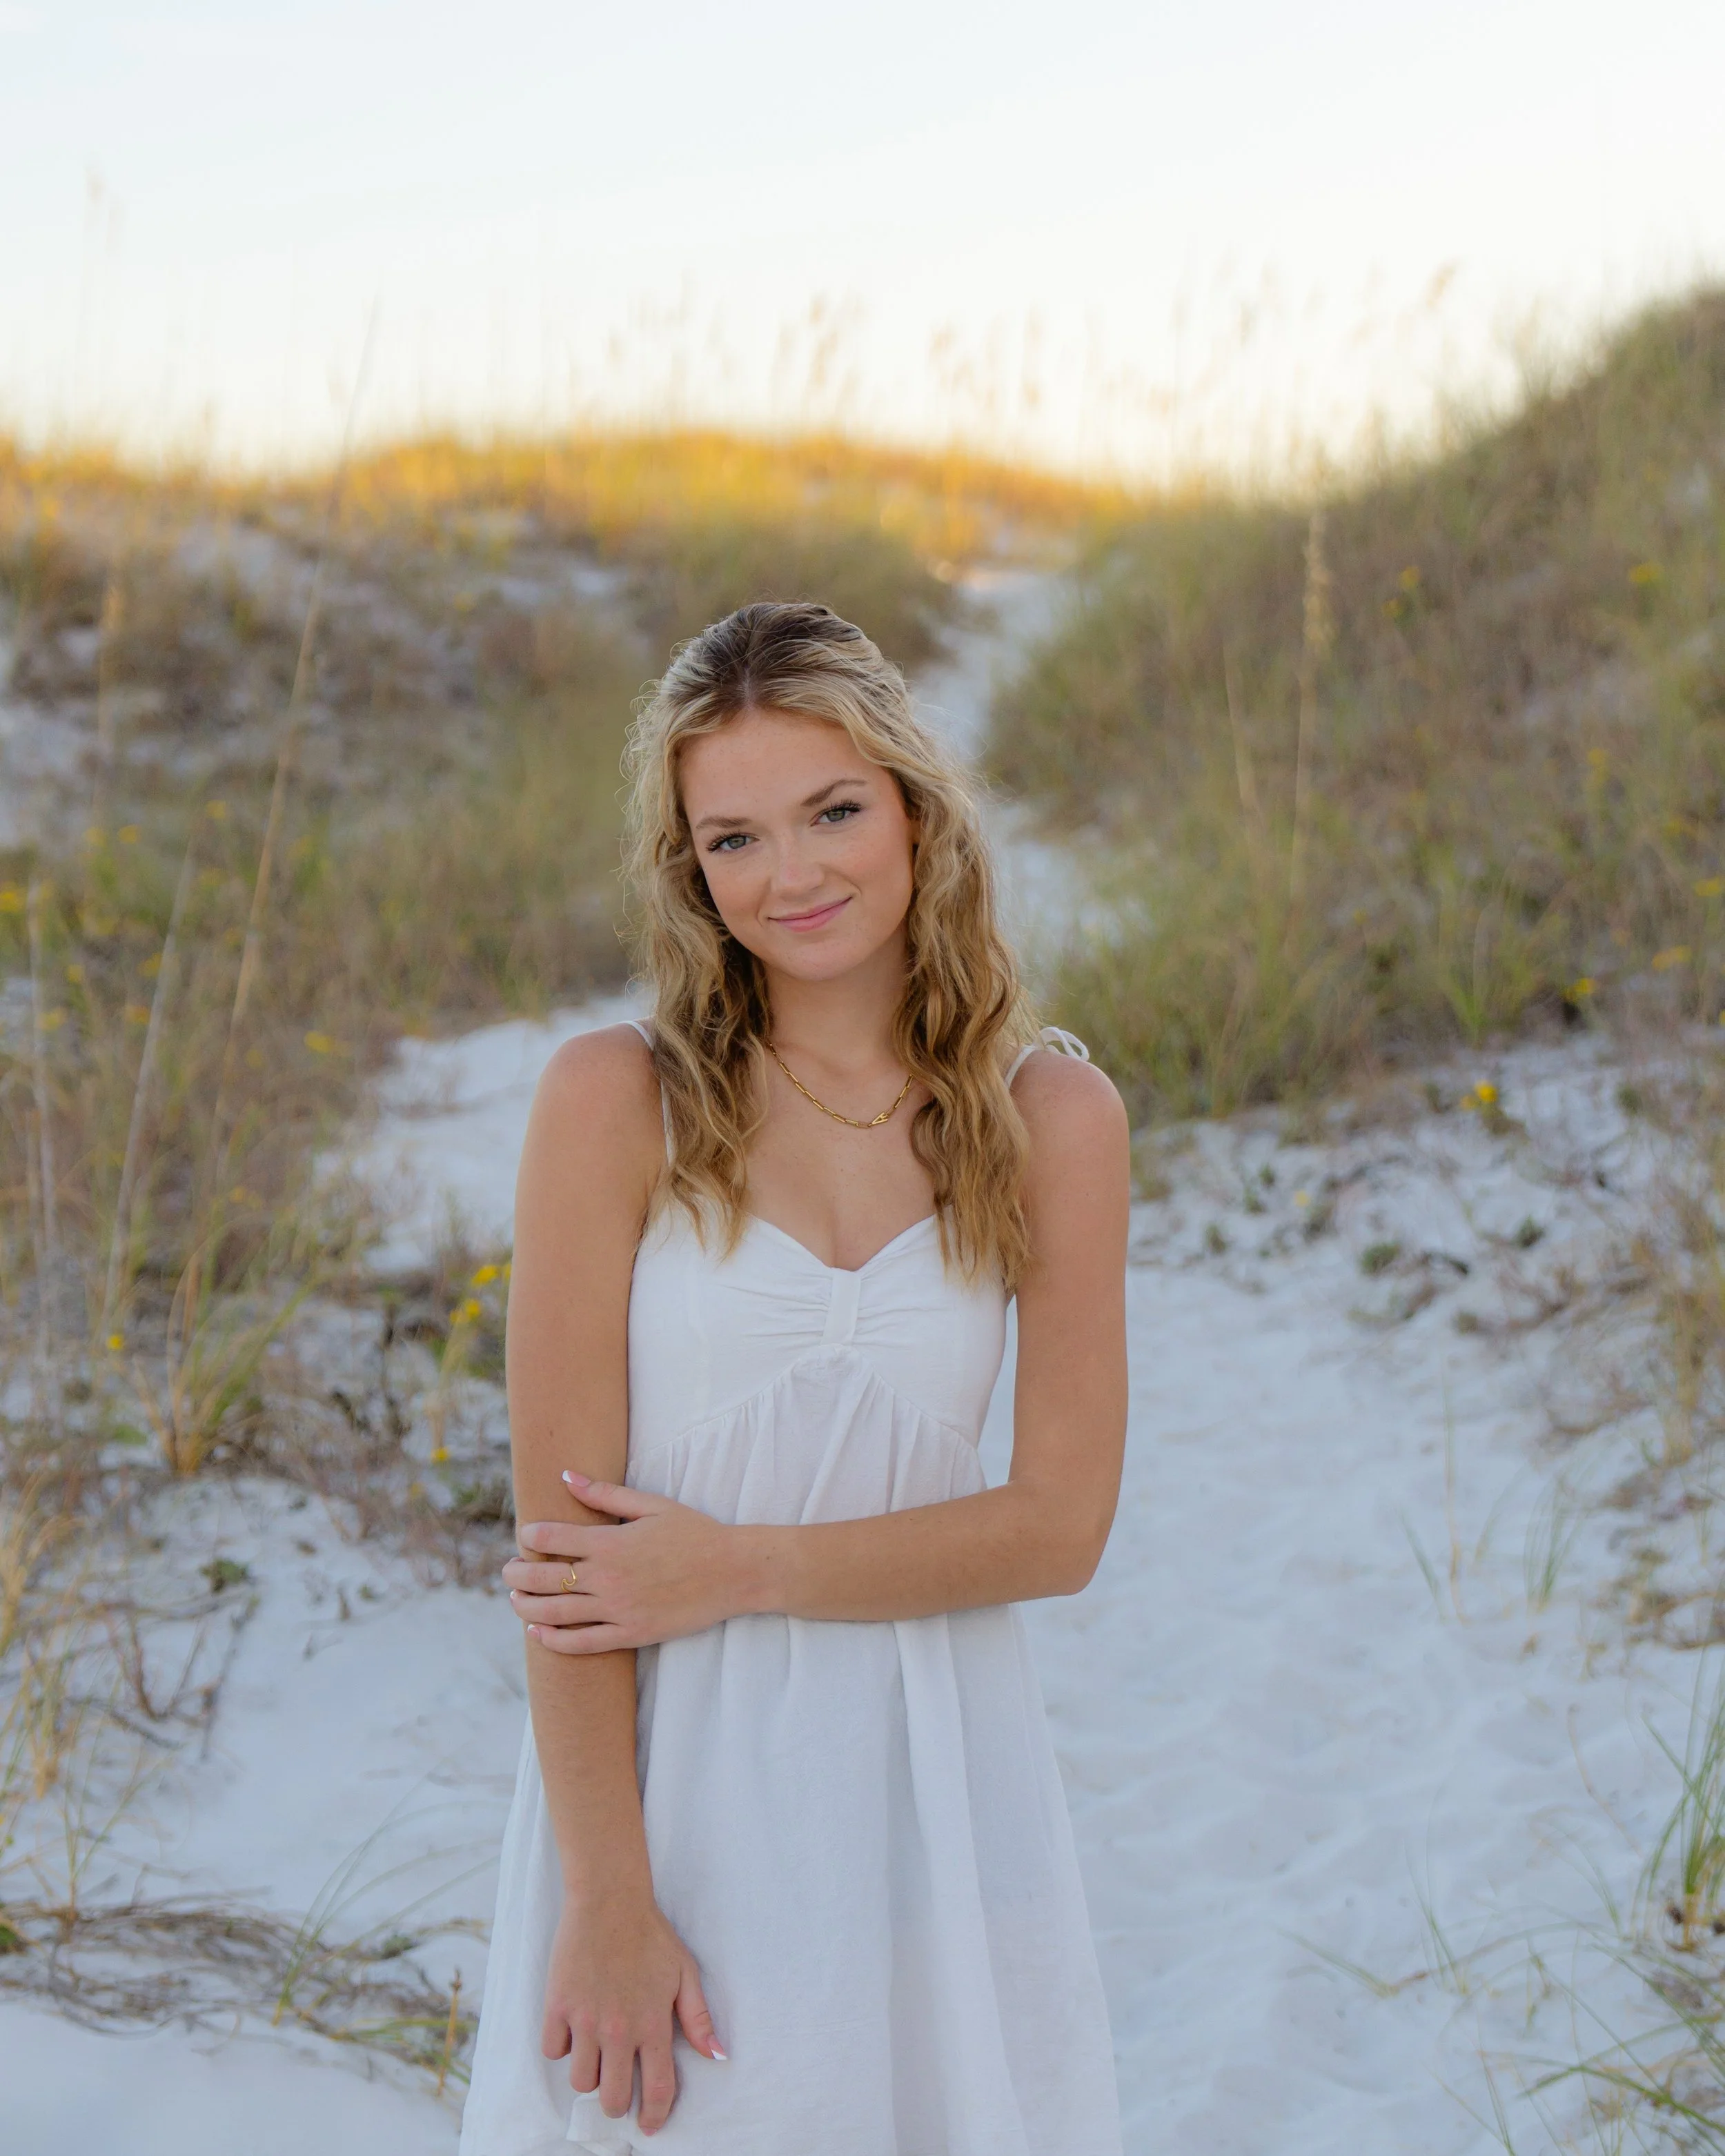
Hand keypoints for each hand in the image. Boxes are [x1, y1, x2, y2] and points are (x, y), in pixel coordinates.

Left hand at [505, 1475, 751, 1650]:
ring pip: (557, 1613)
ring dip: (527, 1606)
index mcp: (610, 1542)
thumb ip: (606, 1494)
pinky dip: (554, 1640)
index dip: (532, 1535)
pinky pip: (583, 1642)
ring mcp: (617, 1609)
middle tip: (508, 1570)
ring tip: (514, 1599)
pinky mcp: (630, 1633)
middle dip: (518, 1573)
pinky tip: (537, 1633)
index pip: (553, 1537)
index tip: (526, 1535)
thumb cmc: (695, 1533)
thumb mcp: (652, 1505)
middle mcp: (607, 1577)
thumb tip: (567, 1476)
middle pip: (546, 1578)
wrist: (732, 1572)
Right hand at [544, 1886, 724, 2133]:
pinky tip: (574, 2030)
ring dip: (590, 2076)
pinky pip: (553, 2051)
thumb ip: (699, 2019)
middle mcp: (619, 2029)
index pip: (658, 2089)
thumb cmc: (650, 1935)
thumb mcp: (684, 1973)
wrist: (608, 1900)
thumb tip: (719, 2056)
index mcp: (653, 2024)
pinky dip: (562, 2047)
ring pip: (581, 2081)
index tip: (650, 2124)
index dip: (655, 2115)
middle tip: (619, 2091)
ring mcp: (585, 2020)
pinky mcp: (558, 2006)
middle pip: (613, 2098)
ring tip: (597, 2055)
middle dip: (618, 2104)